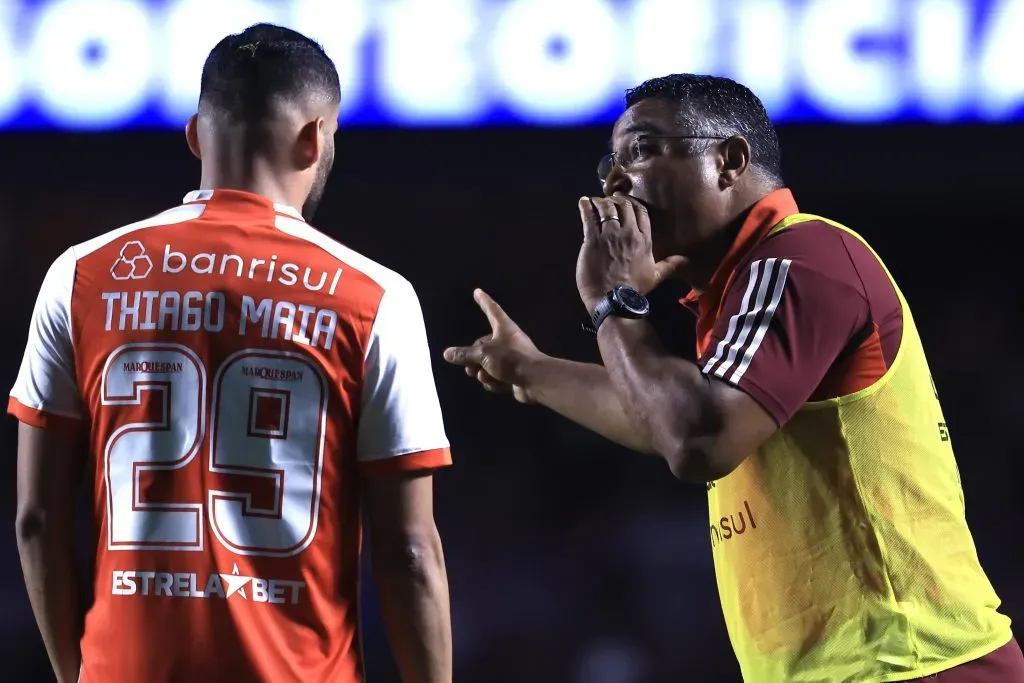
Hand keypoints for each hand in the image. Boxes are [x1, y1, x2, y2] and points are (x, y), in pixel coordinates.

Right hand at [442, 289, 541, 403]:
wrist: (535, 380)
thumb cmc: (511, 359)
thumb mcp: (484, 355)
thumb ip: (465, 354)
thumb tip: (447, 353)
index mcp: (504, 328)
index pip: (491, 310)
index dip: (483, 301)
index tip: (477, 291)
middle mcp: (507, 340)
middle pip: (482, 346)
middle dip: (474, 359)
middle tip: (470, 368)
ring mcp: (511, 359)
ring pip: (487, 364)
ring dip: (483, 373)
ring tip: (485, 376)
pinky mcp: (513, 375)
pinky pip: (495, 377)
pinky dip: (494, 382)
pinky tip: (498, 384)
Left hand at [576, 195, 684, 309]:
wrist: (613, 300)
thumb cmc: (634, 289)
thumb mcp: (656, 276)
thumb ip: (670, 265)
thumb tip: (686, 260)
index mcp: (643, 239)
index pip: (640, 210)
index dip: (631, 202)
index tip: (624, 201)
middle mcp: (628, 233)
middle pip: (623, 206)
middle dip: (615, 200)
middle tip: (608, 201)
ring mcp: (610, 235)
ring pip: (606, 209)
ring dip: (600, 202)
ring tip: (594, 202)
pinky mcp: (592, 240)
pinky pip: (589, 217)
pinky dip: (586, 206)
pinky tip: (583, 202)